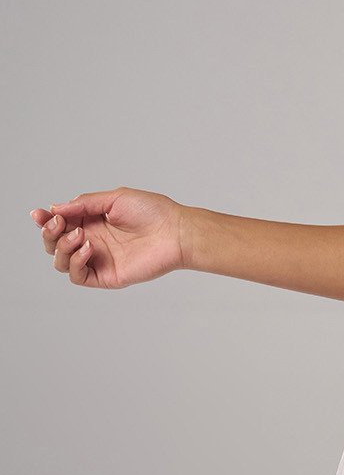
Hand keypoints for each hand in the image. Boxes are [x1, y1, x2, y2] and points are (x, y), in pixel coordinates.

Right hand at [30, 188, 185, 288]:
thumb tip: (56, 208)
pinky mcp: (106, 276)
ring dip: (62, 247)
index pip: (60, 224)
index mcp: (92, 222)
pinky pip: (78, 276)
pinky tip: (89, 247)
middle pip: (54, 244)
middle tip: (58, 223)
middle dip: (49, 233)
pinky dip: (76, 262)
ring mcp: (98, 259)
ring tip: (81, 235)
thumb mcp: (115, 199)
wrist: (175, 231)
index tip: (38, 214)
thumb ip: (85, 204)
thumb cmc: (152, 211)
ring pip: (61, 261)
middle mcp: (92, 241)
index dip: (45, 220)